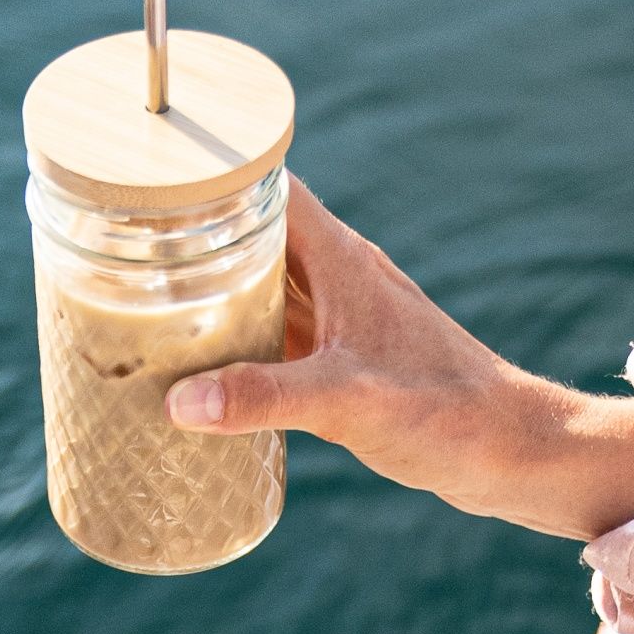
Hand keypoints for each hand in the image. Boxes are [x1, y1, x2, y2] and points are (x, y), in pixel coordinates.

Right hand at [162, 177, 561, 518]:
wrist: (511, 453)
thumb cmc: (447, 414)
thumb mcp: (350, 403)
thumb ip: (266, 397)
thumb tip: (180, 403)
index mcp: (343, 261)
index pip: (269, 188)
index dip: (212, 180)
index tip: (151, 190)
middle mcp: (340, 279)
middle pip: (253, 236)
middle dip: (193, 242)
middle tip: (122, 258)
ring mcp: (342, 320)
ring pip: (262, 287)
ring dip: (212, 293)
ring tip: (140, 307)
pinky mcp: (344, 361)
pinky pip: (275, 336)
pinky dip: (236, 342)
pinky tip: (198, 370)